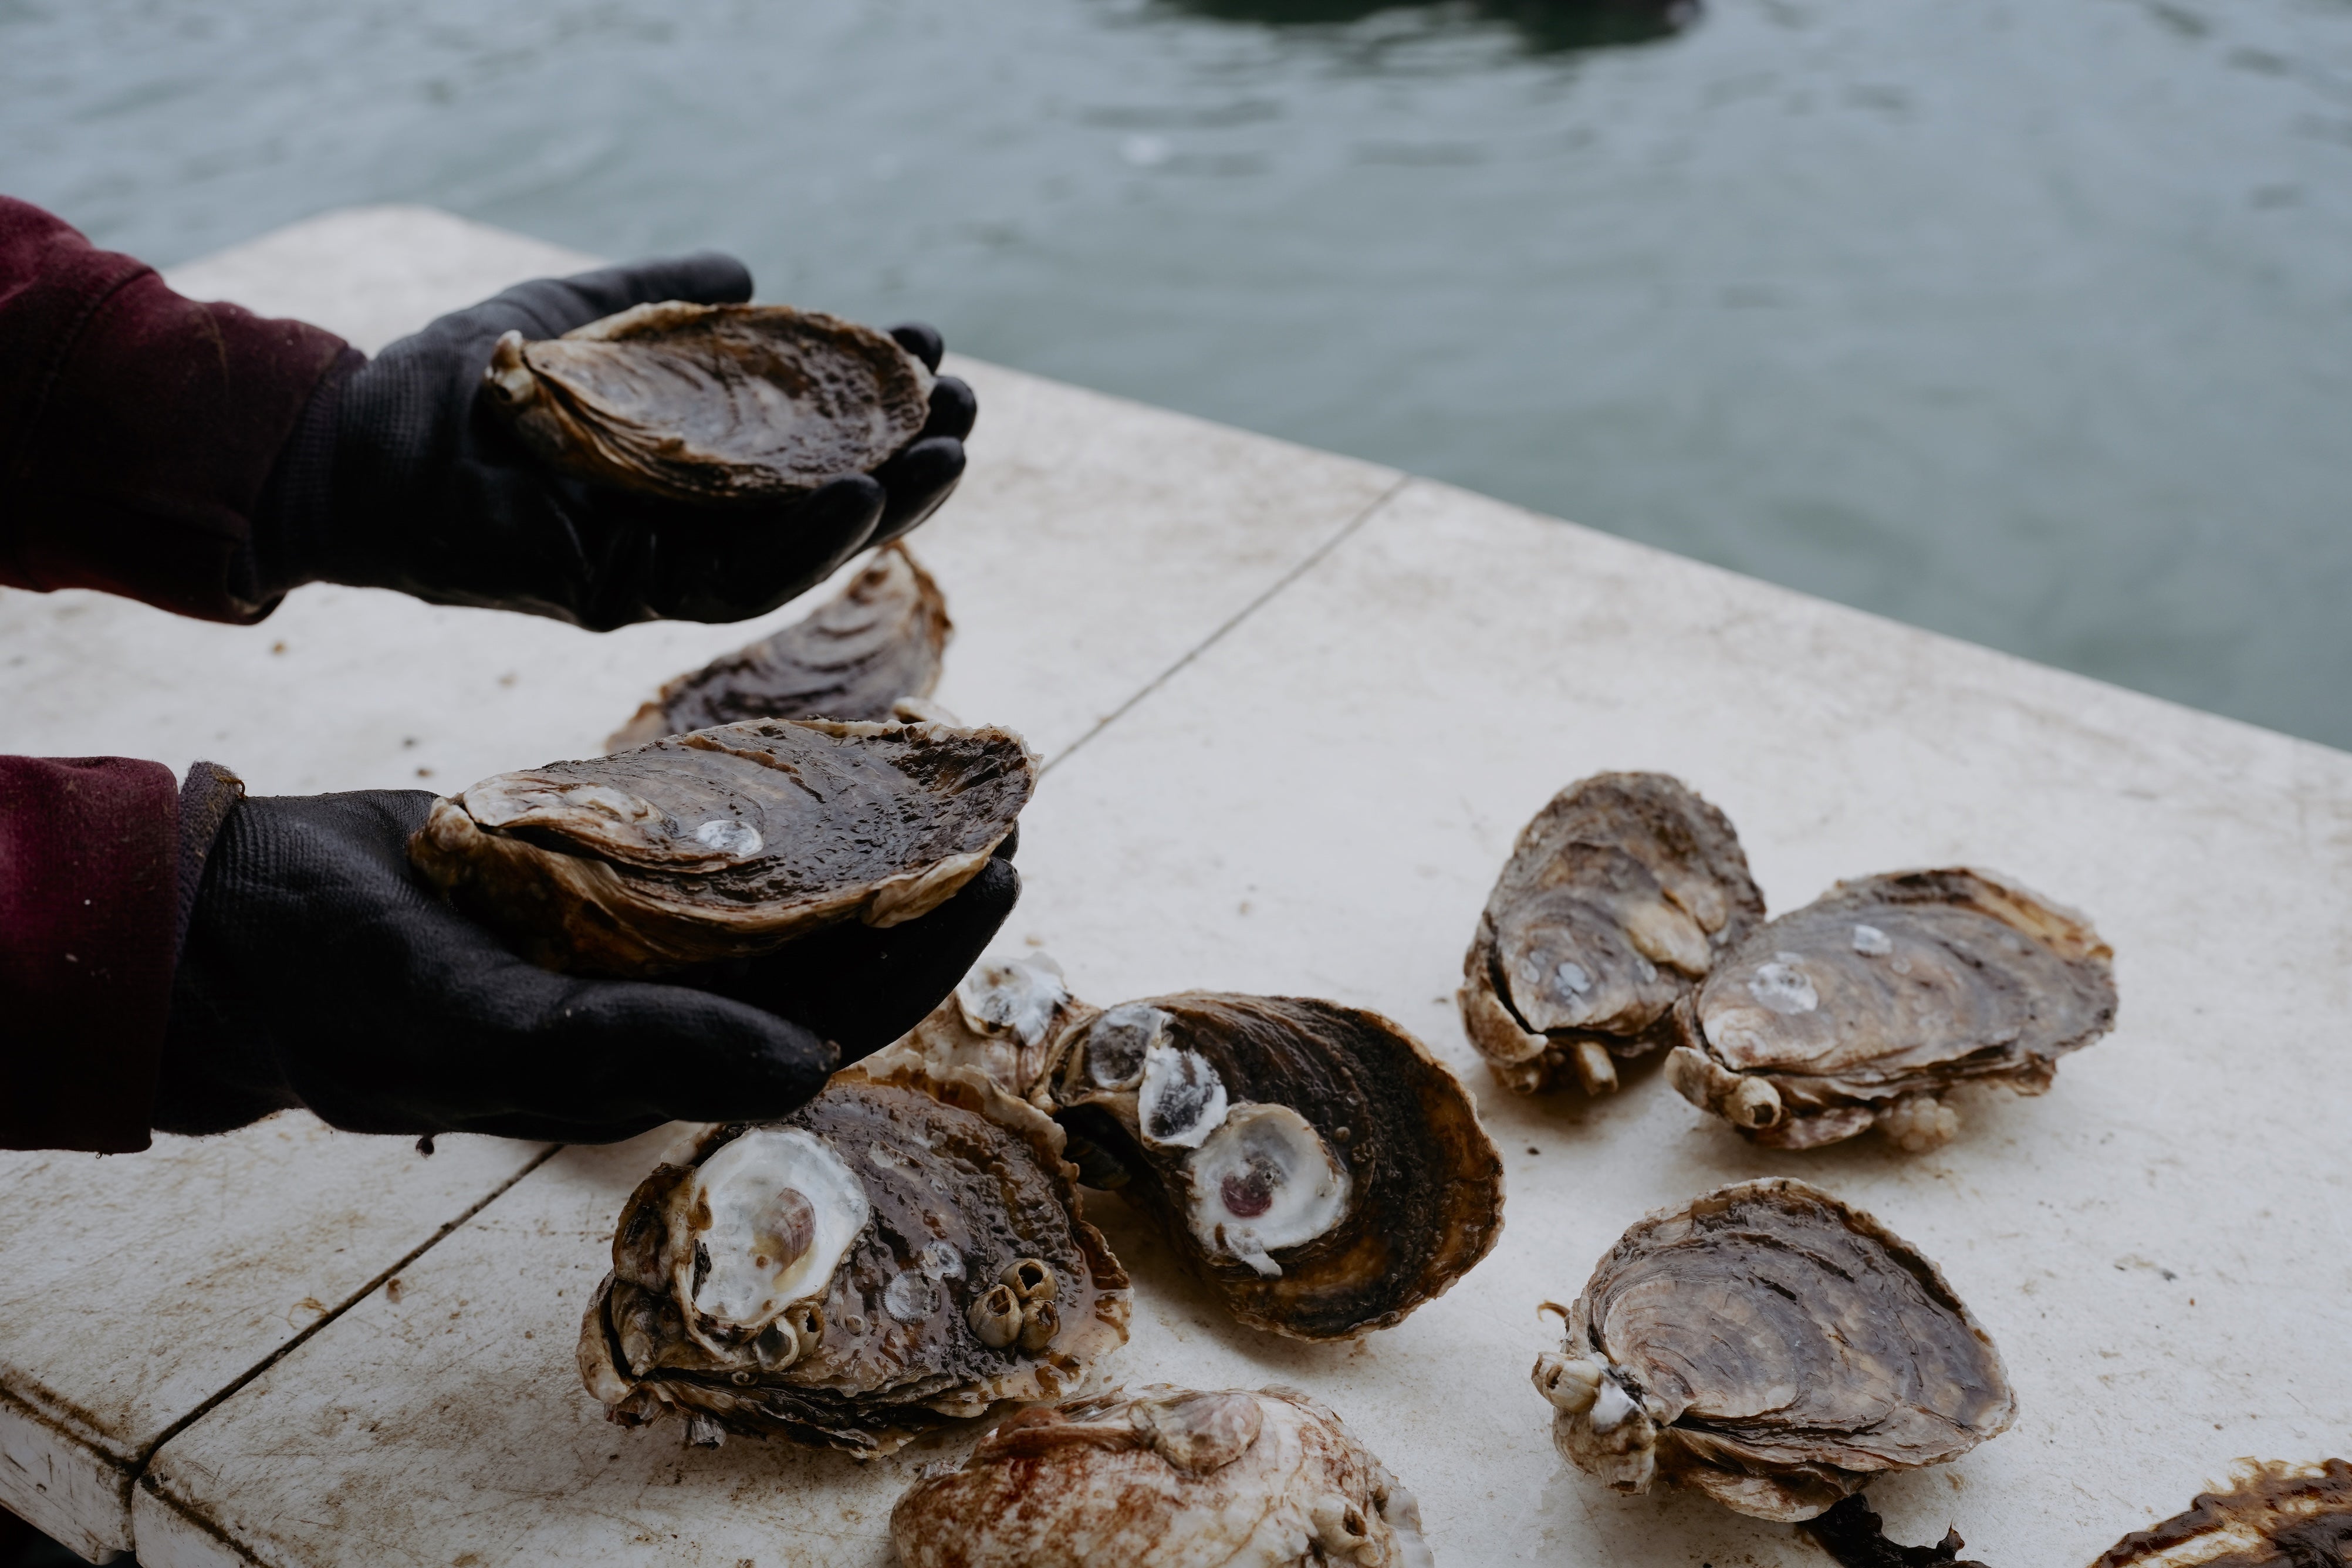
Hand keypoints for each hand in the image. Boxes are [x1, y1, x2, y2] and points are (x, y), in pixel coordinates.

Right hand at [160, 790, 1016, 1142]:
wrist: (237, 923)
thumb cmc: (351, 995)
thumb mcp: (498, 1030)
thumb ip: (646, 1048)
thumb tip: (808, 1066)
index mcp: (657, 1062)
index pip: (832, 1021)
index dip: (925, 961)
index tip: (1002, 875)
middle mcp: (660, 1005)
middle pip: (828, 954)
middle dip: (920, 894)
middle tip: (1002, 810)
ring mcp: (625, 939)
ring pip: (775, 898)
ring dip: (855, 843)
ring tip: (933, 772)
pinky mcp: (586, 876)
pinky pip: (702, 845)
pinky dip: (763, 804)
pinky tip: (815, 747)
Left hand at [254, 256, 976, 629]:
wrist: (355, 438)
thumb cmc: (458, 378)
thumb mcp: (584, 315)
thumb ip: (667, 300)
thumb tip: (757, 276)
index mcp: (686, 462)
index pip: (804, 440)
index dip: (871, 399)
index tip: (925, 345)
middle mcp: (682, 524)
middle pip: (819, 503)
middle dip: (903, 457)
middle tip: (966, 404)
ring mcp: (654, 567)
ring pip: (795, 551)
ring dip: (881, 505)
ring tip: (947, 452)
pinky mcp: (618, 596)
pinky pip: (729, 581)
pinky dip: (801, 542)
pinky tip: (859, 495)